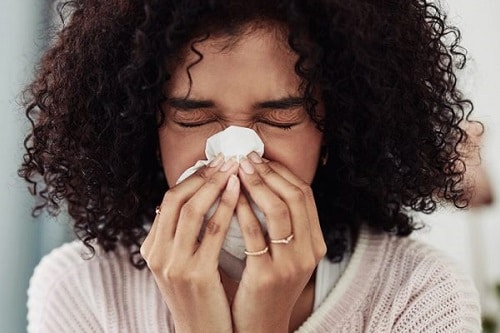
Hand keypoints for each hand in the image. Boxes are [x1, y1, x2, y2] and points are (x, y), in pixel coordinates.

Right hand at [140, 156, 239, 332]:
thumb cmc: (199, 297)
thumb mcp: (181, 264)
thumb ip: (182, 235)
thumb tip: (193, 199)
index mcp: (152, 248)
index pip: (168, 200)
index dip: (192, 178)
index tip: (214, 163)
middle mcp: (157, 254)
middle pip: (176, 199)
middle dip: (203, 175)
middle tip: (226, 158)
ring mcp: (173, 265)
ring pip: (192, 210)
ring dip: (215, 184)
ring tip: (234, 168)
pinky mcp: (195, 274)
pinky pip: (212, 232)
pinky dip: (225, 207)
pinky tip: (239, 192)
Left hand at [231, 153, 326, 332]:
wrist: (260, 327)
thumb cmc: (266, 285)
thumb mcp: (285, 254)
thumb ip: (281, 225)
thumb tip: (260, 182)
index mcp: (316, 244)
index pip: (305, 195)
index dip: (282, 172)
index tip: (260, 158)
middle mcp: (309, 253)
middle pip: (295, 197)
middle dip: (269, 173)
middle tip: (245, 158)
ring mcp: (290, 265)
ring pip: (278, 211)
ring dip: (256, 185)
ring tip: (236, 171)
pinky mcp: (267, 276)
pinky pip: (254, 235)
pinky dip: (242, 211)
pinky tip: (229, 199)